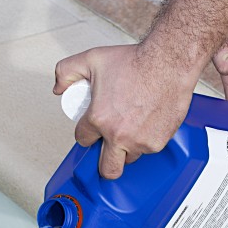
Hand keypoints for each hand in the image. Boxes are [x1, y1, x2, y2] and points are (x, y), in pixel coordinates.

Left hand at [53, 44, 195, 178]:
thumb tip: (58, 88)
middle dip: (104, 163)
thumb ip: (67, 70)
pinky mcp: (158, 143)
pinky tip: (147, 124)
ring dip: (127, 149)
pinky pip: (149, 150)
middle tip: (108, 149)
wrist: (169, 61)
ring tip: (131, 128)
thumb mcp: (92, 59)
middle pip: (107, 169)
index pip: (83, 140)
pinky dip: (146, 141)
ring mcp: (140, 142)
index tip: (93, 129)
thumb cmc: (136, 61)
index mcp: (99, 119)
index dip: (86, 134)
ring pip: (129, 158)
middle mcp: (119, 135)